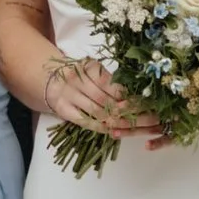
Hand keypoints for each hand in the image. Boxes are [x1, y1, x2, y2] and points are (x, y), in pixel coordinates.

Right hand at [42, 55, 158, 140]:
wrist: (52, 80)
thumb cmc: (80, 76)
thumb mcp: (94, 71)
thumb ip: (110, 81)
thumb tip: (134, 96)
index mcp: (88, 67)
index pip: (112, 85)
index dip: (128, 96)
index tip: (145, 104)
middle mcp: (77, 80)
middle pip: (106, 100)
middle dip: (127, 112)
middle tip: (147, 119)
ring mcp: (69, 96)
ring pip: (98, 113)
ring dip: (118, 122)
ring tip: (135, 127)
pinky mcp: (64, 110)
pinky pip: (87, 122)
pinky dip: (103, 128)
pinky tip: (116, 131)